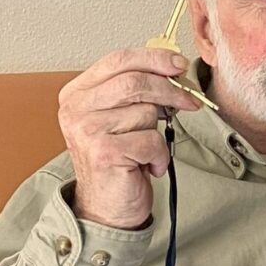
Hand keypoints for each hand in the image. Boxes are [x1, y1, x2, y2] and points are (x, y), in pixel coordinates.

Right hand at [57, 48, 200, 228]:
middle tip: (190, 100)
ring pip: (145, 112)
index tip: (179, 65)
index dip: (154, 58)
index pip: (119, 60)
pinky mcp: (103, 152)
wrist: (105, 208)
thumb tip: (174, 68)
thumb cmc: (118, 160)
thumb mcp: (123, 117)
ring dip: (158, 133)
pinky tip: (147, 165)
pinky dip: (159, 155)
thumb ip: (137, 90)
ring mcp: (86, 130)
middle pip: (135, 82)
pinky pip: (150, 140)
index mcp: (78, 92)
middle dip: (170, 90)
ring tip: (147, 149)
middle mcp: (76, 109)